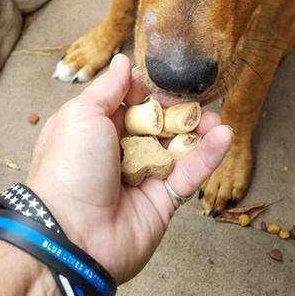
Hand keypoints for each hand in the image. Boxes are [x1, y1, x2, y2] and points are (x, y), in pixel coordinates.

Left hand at [26, 53, 232, 282]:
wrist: (72, 232)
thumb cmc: (69, 166)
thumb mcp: (81, 114)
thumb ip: (108, 88)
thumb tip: (123, 62)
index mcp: (92, 128)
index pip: (127, 102)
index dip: (147, 91)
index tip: (167, 82)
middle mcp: (117, 151)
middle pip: (155, 124)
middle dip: (178, 110)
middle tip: (199, 99)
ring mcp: (141, 177)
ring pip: (177, 148)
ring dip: (199, 130)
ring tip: (217, 117)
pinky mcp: (162, 201)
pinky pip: (188, 174)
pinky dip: (207, 155)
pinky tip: (224, 134)